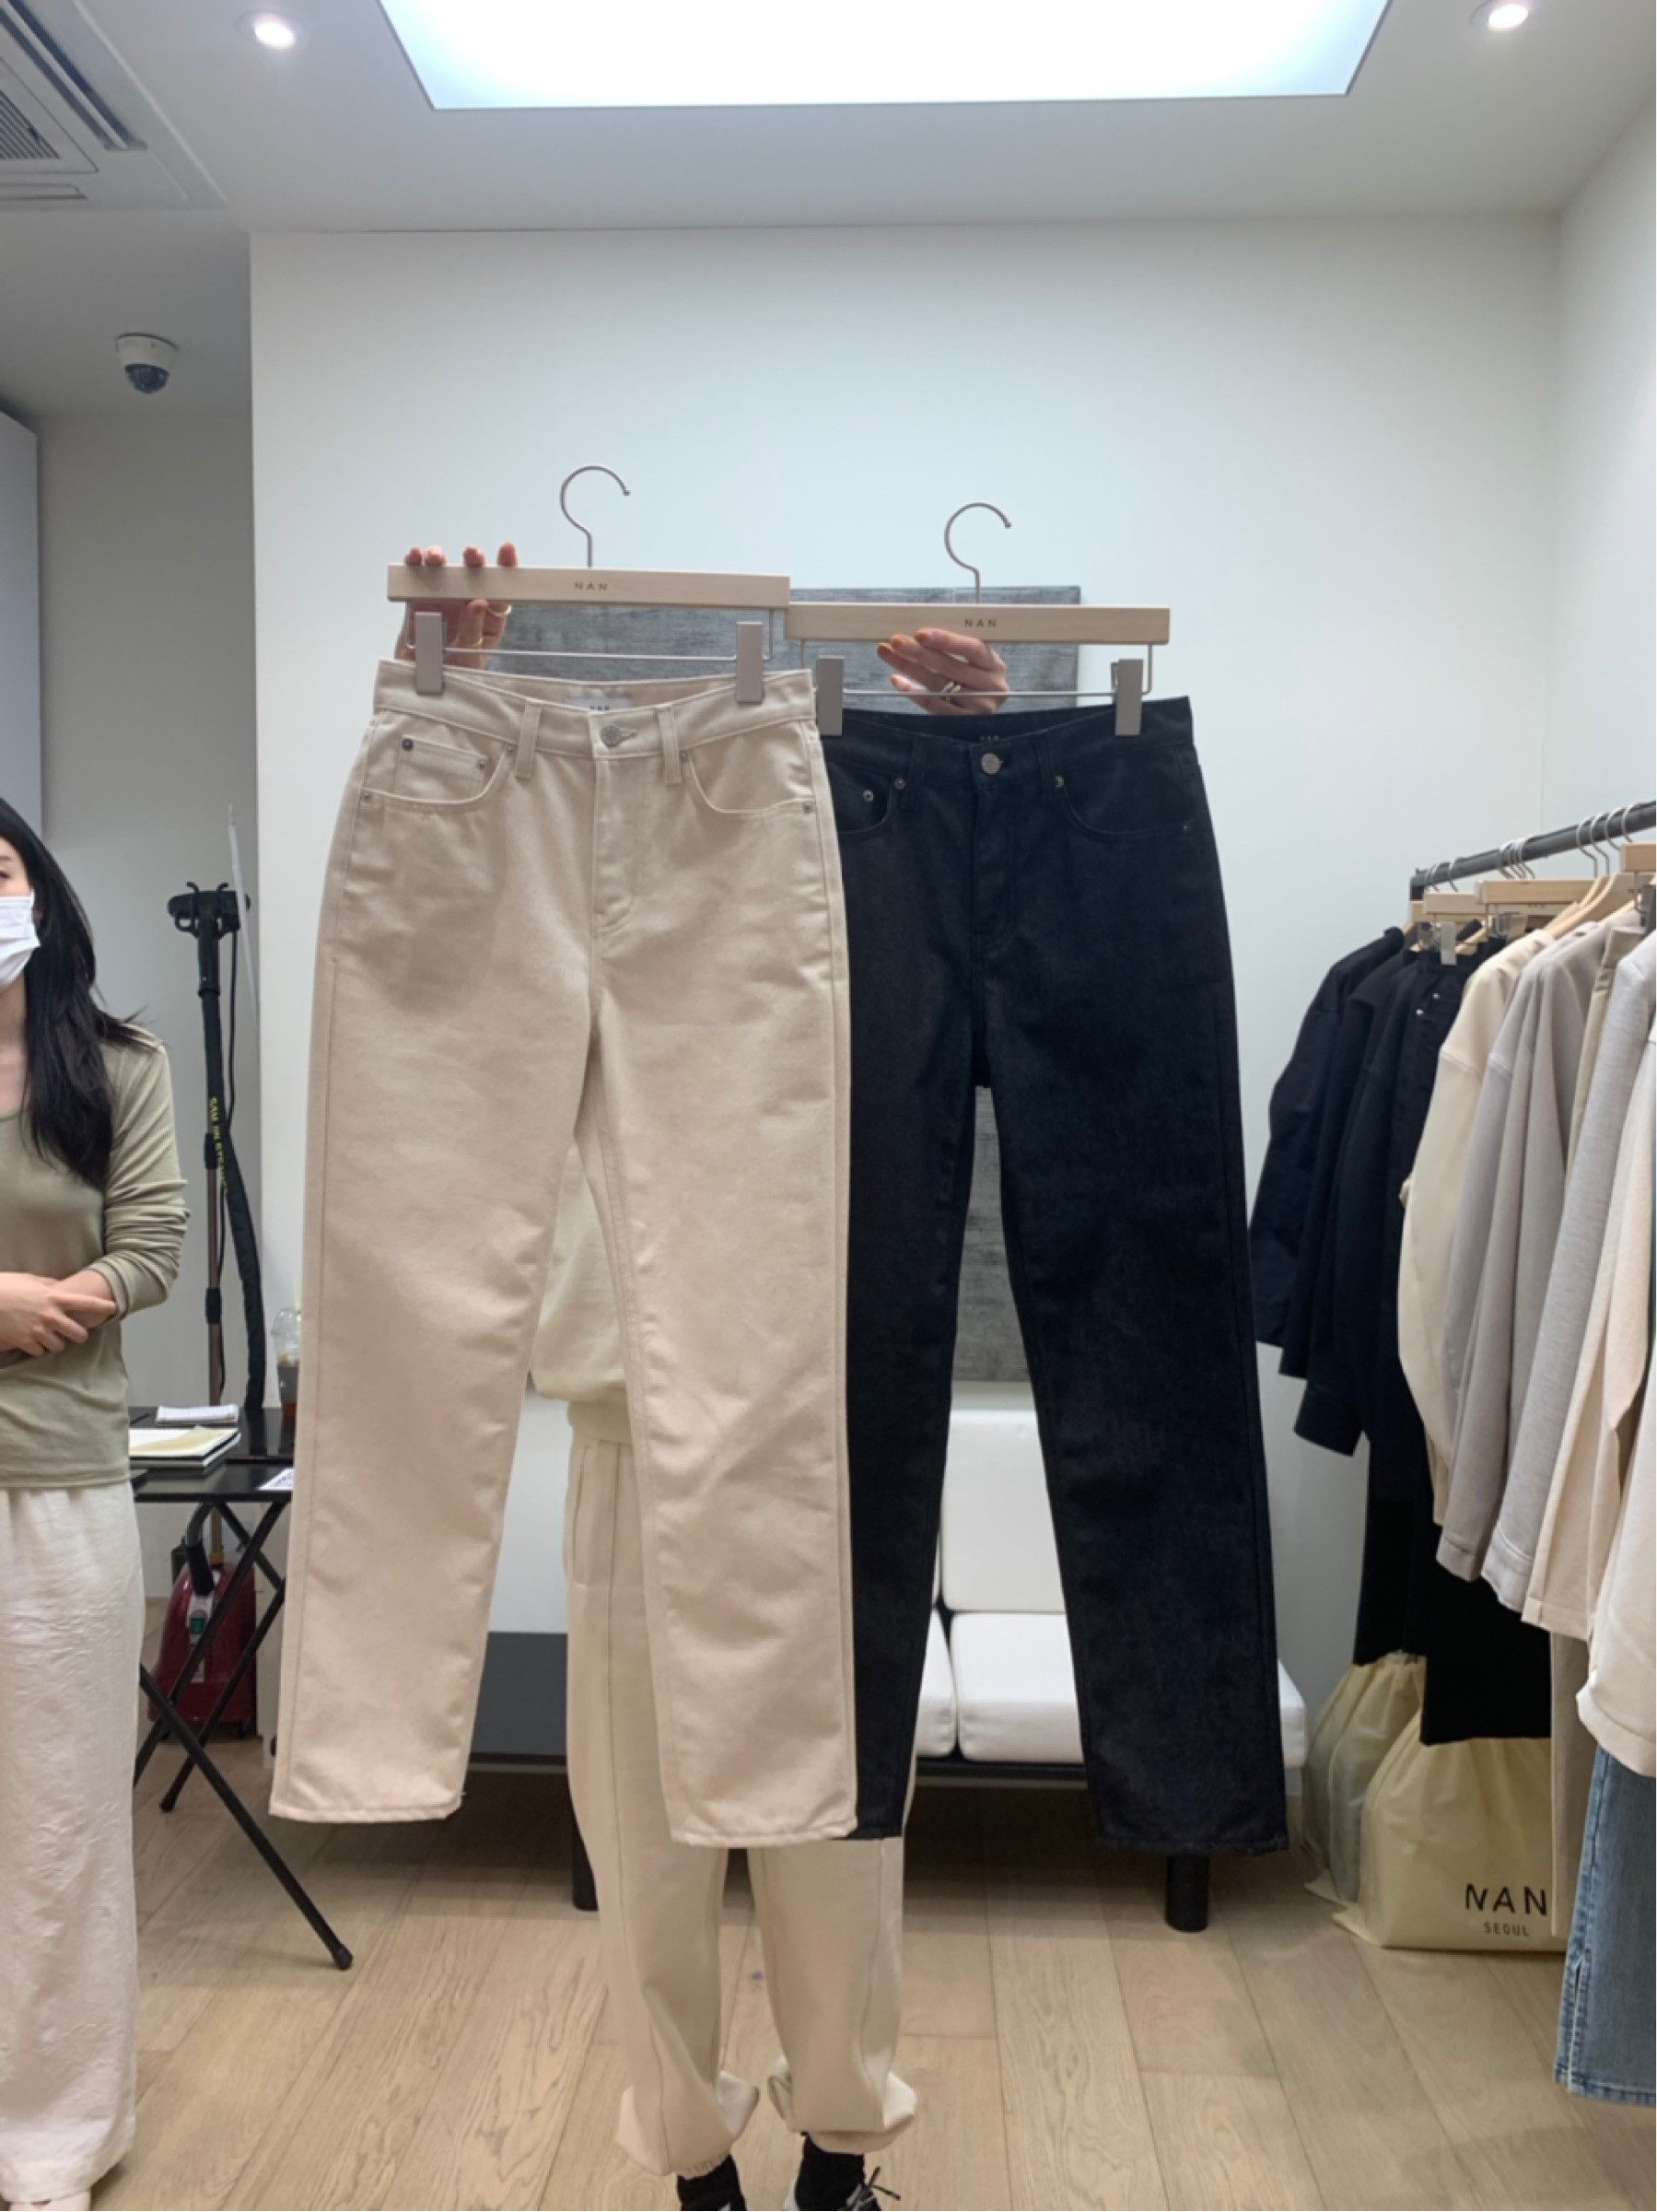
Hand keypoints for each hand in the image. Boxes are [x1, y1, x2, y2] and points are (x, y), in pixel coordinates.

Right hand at [0, 1272, 117, 1355]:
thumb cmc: (6, 1286)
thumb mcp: (30, 1279)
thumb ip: (49, 1284)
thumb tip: (60, 1285)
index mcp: (54, 1297)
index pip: (86, 1302)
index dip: (103, 1306)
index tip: (114, 1308)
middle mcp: (51, 1315)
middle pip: (79, 1335)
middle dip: (77, 1336)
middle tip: (73, 1333)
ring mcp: (39, 1330)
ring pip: (59, 1346)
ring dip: (55, 1343)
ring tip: (47, 1336)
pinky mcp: (26, 1342)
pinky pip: (39, 1352)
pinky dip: (37, 1348)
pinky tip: (31, 1341)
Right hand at [393, 542, 518, 669]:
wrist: (420, 694)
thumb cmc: (454, 680)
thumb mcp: (470, 660)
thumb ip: (474, 631)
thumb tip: (479, 603)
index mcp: (487, 622)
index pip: (500, 592)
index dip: (505, 570)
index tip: (506, 550)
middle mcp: (465, 609)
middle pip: (472, 578)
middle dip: (472, 562)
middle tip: (471, 554)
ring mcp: (441, 605)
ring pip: (443, 575)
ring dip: (439, 560)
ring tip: (435, 557)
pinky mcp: (417, 606)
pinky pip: (416, 582)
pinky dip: (414, 567)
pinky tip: (415, 557)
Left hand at [877, 627, 1009, 715]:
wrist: (985, 711)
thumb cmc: (976, 675)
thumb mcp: (975, 660)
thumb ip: (955, 647)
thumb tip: (918, 633)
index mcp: (994, 665)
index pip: (972, 648)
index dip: (946, 640)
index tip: (920, 633)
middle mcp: (990, 687)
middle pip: (950, 667)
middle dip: (919, 652)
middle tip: (895, 641)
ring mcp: (976, 708)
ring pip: (937, 686)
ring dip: (909, 668)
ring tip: (888, 654)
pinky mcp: (961, 723)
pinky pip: (932, 705)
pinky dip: (912, 691)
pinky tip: (897, 679)